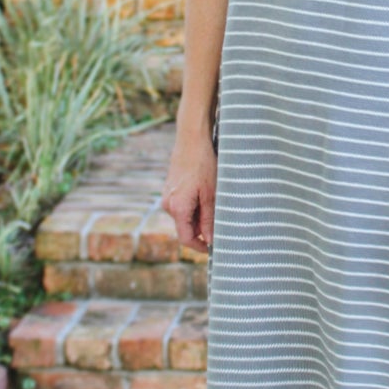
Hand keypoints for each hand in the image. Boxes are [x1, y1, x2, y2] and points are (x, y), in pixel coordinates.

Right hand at [161, 130, 217, 250]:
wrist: (191, 140)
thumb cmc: (204, 165)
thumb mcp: (211, 194)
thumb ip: (209, 219)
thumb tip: (210, 240)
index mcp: (177, 208)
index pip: (186, 239)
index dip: (201, 247)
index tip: (214, 248)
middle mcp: (168, 205)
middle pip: (186, 228)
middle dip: (203, 228)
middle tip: (221, 218)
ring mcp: (167, 197)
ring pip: (185, 216)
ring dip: (200, 215)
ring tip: (214, 200)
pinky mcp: (170, 190)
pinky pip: (182, 206)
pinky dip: (195, 205)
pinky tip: (205, 192)